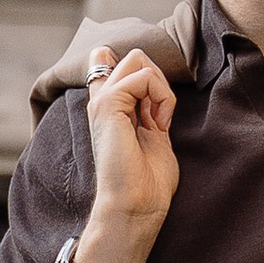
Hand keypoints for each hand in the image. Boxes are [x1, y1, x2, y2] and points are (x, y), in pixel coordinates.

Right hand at [78, 46, 176, 262]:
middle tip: (159, 116)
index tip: (153, 103)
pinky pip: (144, 76)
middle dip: (158, 79)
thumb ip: (150, 107)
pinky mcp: (109, 104)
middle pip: (134, 57)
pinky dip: (161, 97)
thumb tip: (154, 81)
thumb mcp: (153, 133)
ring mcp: (102, 102)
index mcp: (109, 109)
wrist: (136, 205)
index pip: (107, 61)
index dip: (138, 69)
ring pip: (139, 60)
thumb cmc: (148, 181)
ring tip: (158, 121)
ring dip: (161, 88)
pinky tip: (159, 123)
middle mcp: (101, 102)